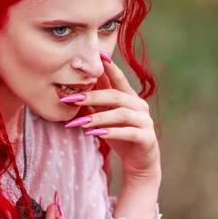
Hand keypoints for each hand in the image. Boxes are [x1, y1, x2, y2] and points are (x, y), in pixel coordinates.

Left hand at [63, 52, 160, 180]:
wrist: (139, 163)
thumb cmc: (120, 136)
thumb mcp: (107, 117)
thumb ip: (97, 103)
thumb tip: (75, 88)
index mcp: (130, 97)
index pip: (118, 78)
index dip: (108, 67)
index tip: (96, 55)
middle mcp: (140, 106)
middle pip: (115, 95)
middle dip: (91, 96)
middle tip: (70, 99)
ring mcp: (145, 121)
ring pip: (120, 114)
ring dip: (98, 118)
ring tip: (79, 123)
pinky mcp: (146, 138)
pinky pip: (128, 132)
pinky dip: (111, 132)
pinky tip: (96, 134)